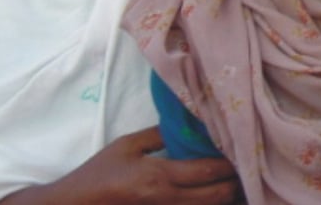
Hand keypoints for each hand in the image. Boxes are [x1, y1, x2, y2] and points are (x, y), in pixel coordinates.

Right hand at [0, 127, 239, 204]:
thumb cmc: (99, 173)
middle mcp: (166, 201)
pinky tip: (212, 194)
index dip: (229, 163)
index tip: (242, 149)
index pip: (207, 172)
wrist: (76, 204)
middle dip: (235, 183)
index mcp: (159, 177)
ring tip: (235, 180)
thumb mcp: (127, 145)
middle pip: (216, 197)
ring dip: (225, 196)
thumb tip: (188, 123)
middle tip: (245, 166)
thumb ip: (159, 134)